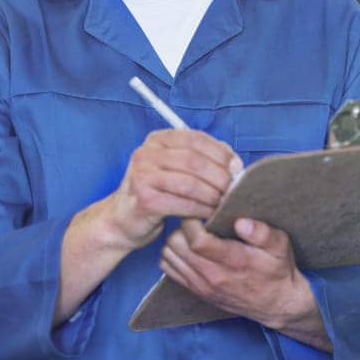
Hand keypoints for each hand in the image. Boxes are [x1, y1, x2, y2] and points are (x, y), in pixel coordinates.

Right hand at [99, 129, 241, 248]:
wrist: (122, 219)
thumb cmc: (156, 193)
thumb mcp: (174, 169)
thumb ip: (200, 160)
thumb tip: (234, 163)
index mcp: (156, 140)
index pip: (196, 139)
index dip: (221, 153)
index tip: (237, 169)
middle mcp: (146, 153)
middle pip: (195, 161)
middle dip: (220, 177)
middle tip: (234, 191)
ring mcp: (142, 175)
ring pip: (190, 183)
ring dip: (213, 195)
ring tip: (224, 204)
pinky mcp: (144, 199)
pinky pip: (183, 203)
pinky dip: (201, 210)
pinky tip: (209, 215)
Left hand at [161, 218, 318, 329]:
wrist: (276, 304)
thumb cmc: (277, 270)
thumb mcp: (280, 247)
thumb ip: (263, 233)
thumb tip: (241, 222)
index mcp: (233, 261)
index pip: (197, 240)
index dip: (193, 221)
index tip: (201, 212)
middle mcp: (212, 275)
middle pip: (176, 245)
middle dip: (182, 227)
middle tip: (196, 221)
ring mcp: (200, 285)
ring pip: (168, 255)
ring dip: (175, 241)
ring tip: (192, 234)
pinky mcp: (195, 290)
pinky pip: (168, 269)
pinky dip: (172, 255)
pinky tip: (187, 248)